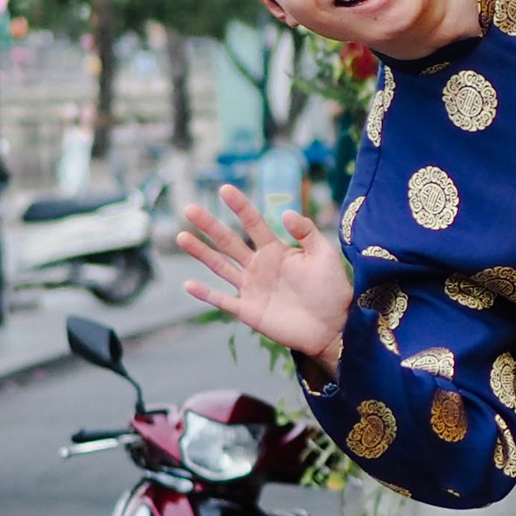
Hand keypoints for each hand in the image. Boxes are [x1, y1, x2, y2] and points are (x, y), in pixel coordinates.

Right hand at [174, 183, 352, 376]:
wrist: (334, 326)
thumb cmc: (332, 290)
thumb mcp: (325, 255)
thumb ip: (307, 232)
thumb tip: (286, 212)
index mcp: (276, 251)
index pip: (254, 224)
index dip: (240, 207)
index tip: (224, 189)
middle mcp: (259, 267)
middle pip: (229, 242)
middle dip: (210, 226)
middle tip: (189, 209)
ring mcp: (251, 288)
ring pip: (220, 266)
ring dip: (201, 252)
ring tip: (181, 237)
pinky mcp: (248, 311)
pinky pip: (223, 300)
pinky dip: (206, 294)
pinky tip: (188, 284)